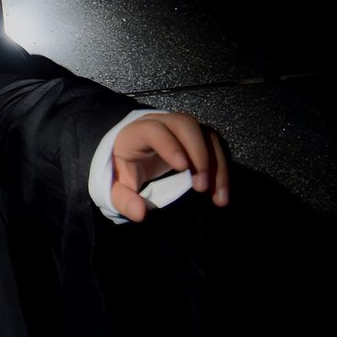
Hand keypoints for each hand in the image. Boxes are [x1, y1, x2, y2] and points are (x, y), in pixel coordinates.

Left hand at [111, 112, 228, 221]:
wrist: (129, 153)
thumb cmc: (121, 168)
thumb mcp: (114, 186)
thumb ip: (123, 200)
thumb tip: (140, 213)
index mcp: (138, 132)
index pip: (154, 129)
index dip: (170, 145)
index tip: (183, 167)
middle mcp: (163, 123)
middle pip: (186, 125)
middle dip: (199, 154)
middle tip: (201, 186)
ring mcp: (183, 129)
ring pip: (207, 136)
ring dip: (217, 165)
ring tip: (217, 196)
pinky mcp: (198, 138)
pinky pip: (215, 147)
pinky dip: (222, 169)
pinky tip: (220, 193)